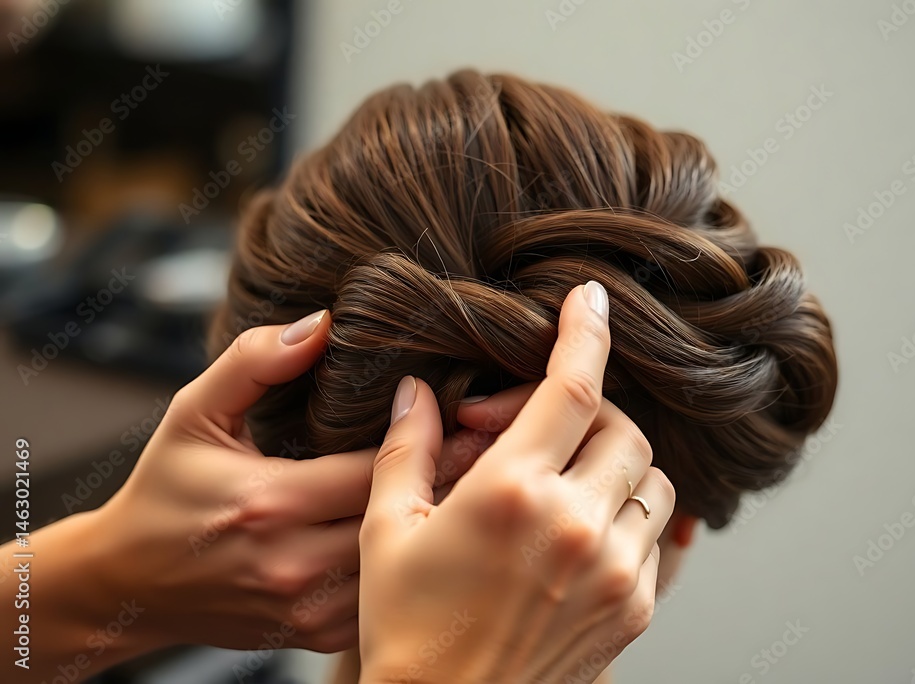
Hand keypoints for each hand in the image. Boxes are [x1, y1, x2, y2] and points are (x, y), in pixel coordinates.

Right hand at [52, 311, 495, 661]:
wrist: (128, 586)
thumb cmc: (165, 490)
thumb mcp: (195, 413)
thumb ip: (254, 362)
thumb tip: (323, 322)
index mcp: (271, 503)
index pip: (380, 469)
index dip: (435, 439)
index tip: (475, 411)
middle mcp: (296, 564)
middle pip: (408, 520)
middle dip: (459, 480)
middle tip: (502, 443)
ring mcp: (309, 609)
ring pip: (408, 566)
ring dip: (449, 527)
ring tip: (490, 485)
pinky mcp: (314, 636)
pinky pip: (387, 598)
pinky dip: (417, 566)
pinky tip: (443, 535)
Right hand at [357, 281, 674, 683]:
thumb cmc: (408, 631)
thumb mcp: (387, 533)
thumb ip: (406, 449)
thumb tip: (418, 391)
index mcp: (512, 493)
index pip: (573, 386)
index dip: (586, 331)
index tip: (591, 299)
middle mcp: (577, 526)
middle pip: (623, 428)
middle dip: (586, 413)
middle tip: (531, 431)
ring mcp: (616, 571)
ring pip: (651, 480)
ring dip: (611, 465)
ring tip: (559, 485)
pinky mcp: (635, 609)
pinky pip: (657, 538)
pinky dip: (625, 519)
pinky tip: (576, 533)